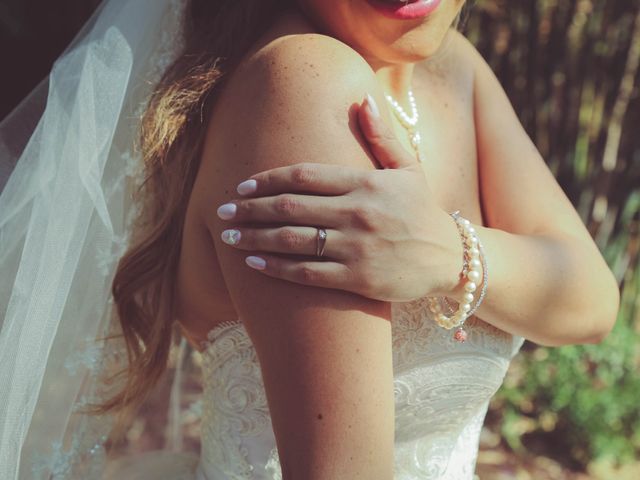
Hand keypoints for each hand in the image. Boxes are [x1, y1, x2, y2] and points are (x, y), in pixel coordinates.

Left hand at [216, 95, 462, 301]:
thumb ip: (382, 136)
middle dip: (249, 209)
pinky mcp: (357, 278)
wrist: (449, 258)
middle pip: (289, 207)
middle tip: (222, 213)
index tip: (240, 186)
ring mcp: (356, 247)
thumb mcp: (409, 168)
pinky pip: (306, 273)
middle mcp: (357, 212)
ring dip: (254, 239)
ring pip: (292, 240)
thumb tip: (362, 100)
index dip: (266, 179)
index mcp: (366, 182)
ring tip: (228, 238)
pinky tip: (253, 264)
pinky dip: (276, 268)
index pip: (303, 175)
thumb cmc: (422, 210)